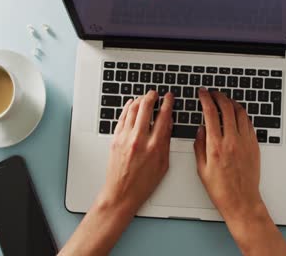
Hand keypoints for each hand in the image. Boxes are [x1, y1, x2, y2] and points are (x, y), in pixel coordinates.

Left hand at [60, 91, 174, 255]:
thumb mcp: (163, 164)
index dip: (167, 103)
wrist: (122, 193)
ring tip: (144, 97)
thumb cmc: (143, 183)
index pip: (163, 117)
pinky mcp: (115, 139)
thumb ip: (166, 142)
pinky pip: (122, 118)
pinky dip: (127, 108)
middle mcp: (139, 139)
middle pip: (146, 108)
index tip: (169, 97)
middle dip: (152, 96)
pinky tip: (131, 104)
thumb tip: (168, 125)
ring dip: (139, 100)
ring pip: (132, 110)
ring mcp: (125, 138)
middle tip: (155, 93)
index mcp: (155, 146)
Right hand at [194, 88, 261, 219]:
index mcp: (215, 146)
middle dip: (218, 96)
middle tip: (213, 93)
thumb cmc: (221, 189)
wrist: (241, 200)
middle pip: (227, 108)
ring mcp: (245, 142)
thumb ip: (199, 146)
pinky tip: (237, 114)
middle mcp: (232, 141)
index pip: (210, 113)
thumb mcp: (201, 169)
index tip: (202, 93)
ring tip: (225, 100)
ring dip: (232, 102)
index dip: (205, 98)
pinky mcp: (254, 145)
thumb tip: (200, 129)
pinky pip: (249, 123)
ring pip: (240, 112)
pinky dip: (242, 114)